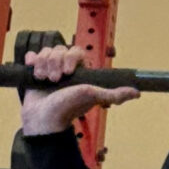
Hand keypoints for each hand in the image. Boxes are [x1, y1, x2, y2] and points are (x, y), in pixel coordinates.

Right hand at [18, 38, 139, 136]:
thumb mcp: (93, 97)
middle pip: (59, 50)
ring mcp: (49, 69)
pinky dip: (32, 62)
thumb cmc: (68, 109)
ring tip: (44, 81)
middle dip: (55, 64)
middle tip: (56, 81)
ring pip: (46, 52)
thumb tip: (136, 93)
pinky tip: (34, 73)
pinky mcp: (35, 71)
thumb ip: (113, 94)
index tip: (68, 72)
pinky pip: (33, 56)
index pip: (75, 51)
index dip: (70, 58)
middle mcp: (65, 69)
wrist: (43, 119)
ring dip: (43, 66)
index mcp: (80, 72)